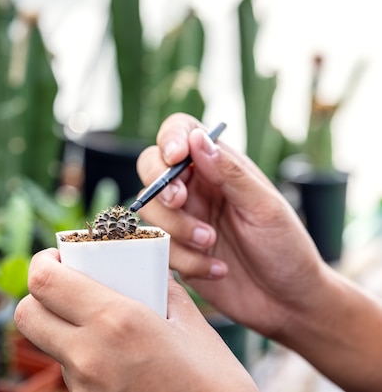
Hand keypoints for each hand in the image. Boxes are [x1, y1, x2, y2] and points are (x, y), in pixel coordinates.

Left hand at [14, 249, 256, 391]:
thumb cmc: (211, 378)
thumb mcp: (188, 321)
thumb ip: (159, 286)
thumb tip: (143, 268)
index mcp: (115, 321)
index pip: (44, 281)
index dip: (42, 262)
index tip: (58, 256)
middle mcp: (88, 355)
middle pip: (27, 314)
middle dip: (40, 294)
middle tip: (67, 285)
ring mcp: (83, 386)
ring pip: (47, 342)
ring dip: (60, 324)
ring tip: (96, 320)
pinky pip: (67, 369)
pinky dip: (77, 353)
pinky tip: (110, 352)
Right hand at [136, 113, 326, 336]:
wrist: (288, 302)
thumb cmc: (287, 249)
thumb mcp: (265, 208)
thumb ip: (230, 173)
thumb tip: (198, 138)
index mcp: (218, 167)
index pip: (181, 133)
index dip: (170, 138)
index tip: (176, 157)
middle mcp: (195, 189)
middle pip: (150, 168)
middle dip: (160, 186)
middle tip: (181, 202)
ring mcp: (182, 220)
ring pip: (148, 210)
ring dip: (175, 227)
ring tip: (210, 242)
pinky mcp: (175, 252)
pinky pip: (158, 248)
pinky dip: (185, 260)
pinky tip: (217, 269)